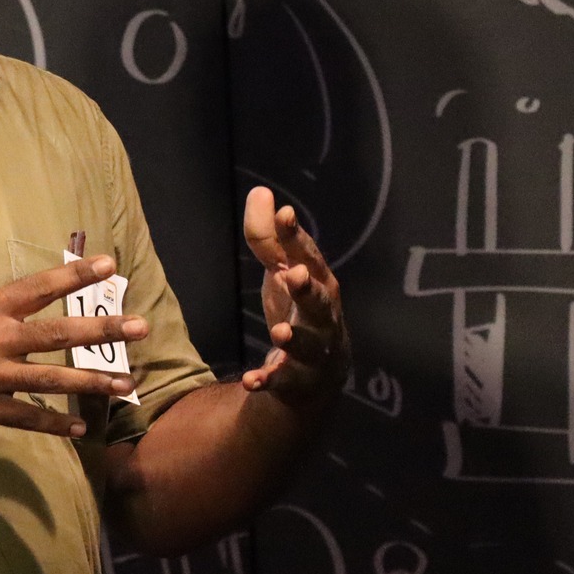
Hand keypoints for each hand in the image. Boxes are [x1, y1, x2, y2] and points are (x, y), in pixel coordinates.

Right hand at [0, 229, 149, 437]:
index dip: (76, 274)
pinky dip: (52, 425)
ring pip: (52, 378)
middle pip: (59, 332)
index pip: (39, 287)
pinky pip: (25, 418)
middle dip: (103, 329)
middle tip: (140, 327)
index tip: (110, 265)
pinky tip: (78, 429)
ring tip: (125, 385)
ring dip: (91, 382)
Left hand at [241, 187, 348, 406]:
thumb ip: (269, 238)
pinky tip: (251, 379)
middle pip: (319, 301)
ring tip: (279, 331)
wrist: (318, 373)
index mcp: (318, 283)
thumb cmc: (300, 310)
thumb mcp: (282, 272)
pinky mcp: (297, 380)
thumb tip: (261, 192)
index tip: (284, 214)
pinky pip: (283, 381)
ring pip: (308, 345)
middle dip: (308, 289)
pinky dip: (269, 380)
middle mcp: (322, 316)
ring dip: (295, 337)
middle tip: (293, 274)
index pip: (308, 256)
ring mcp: (314, 350)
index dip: (296, 236)